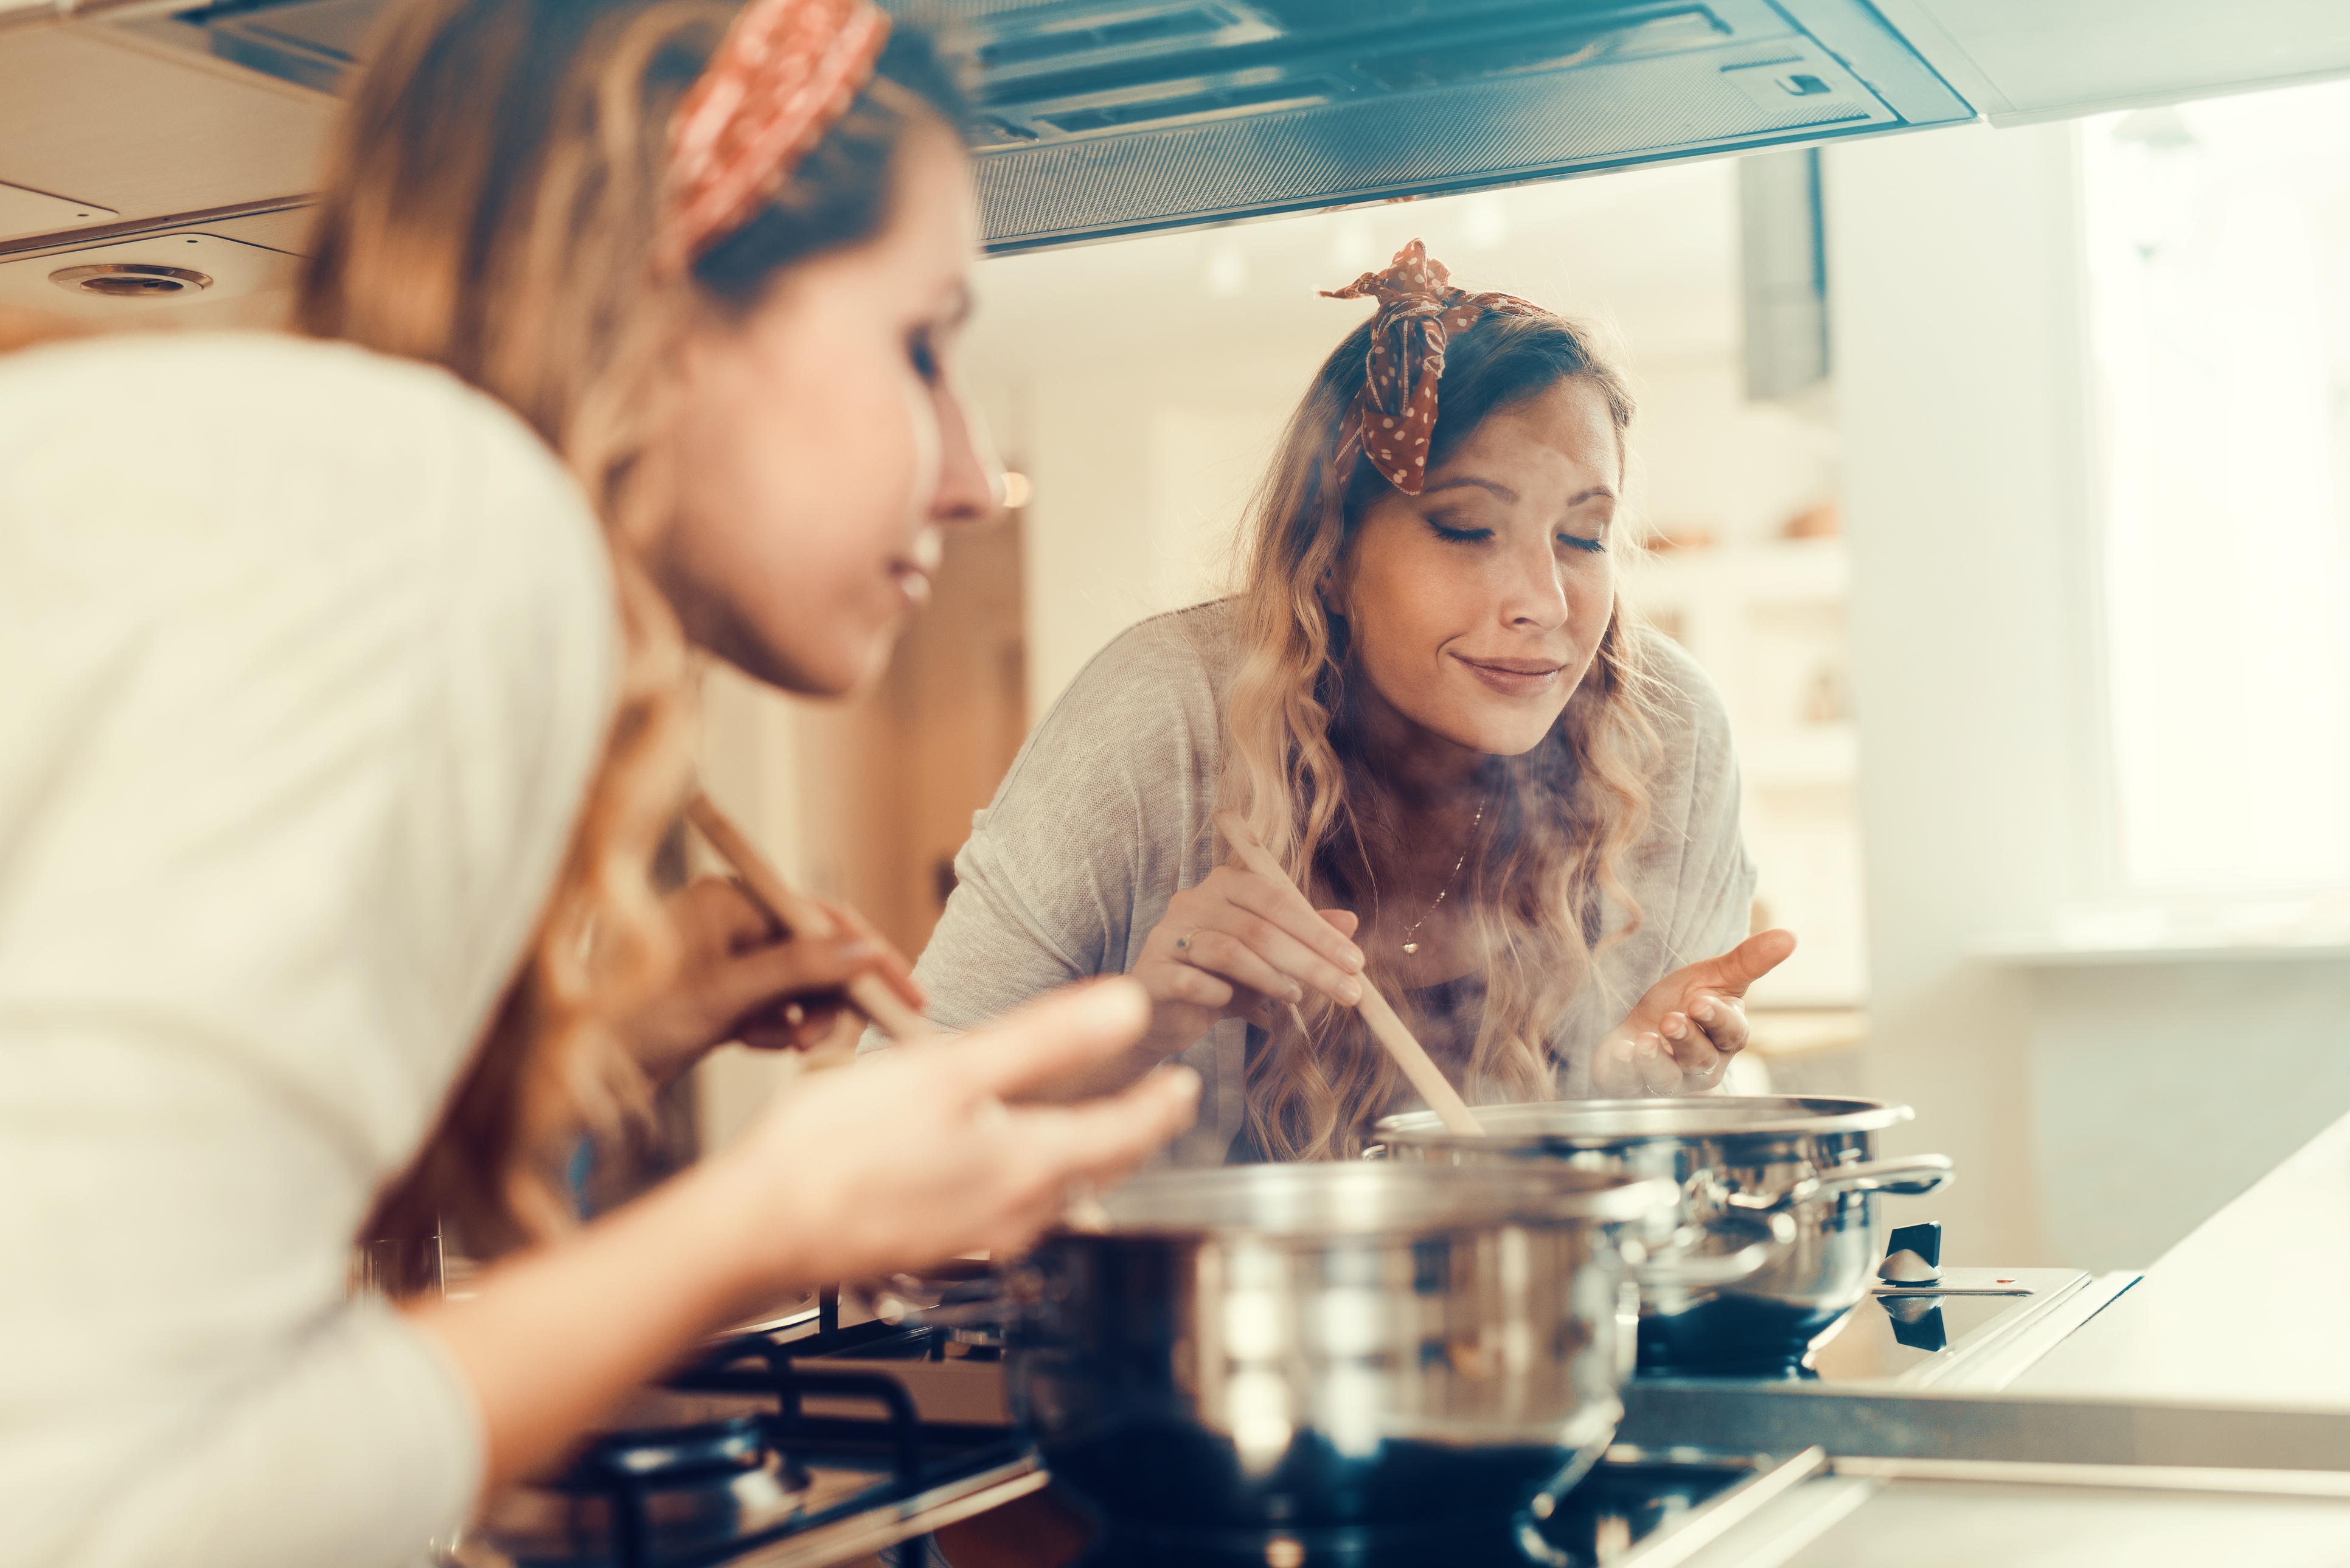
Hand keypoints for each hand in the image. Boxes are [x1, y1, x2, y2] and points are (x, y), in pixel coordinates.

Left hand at [620, 877, 924, 1085]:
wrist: (572, 1074)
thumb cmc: (630, 1020)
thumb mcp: (723, 994)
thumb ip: (797, 969)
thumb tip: (863, 953)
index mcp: (730, 899)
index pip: (821, 919)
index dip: (867, 954)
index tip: (906, 991)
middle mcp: (731, 921)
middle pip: (815, 953)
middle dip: (832, 996)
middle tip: (835, 1039)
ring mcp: (726, 959)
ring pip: (798, 985)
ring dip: (805, 1018)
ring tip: (793, 1045)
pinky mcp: (720, 996)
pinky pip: (774, 1008)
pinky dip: (777, 1029)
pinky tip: (757, 1042)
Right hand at [711, 979, 1200, 1278]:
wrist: (759, 1229)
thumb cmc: (839, 1148)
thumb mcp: (951, 1068)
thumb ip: (1046, 1038)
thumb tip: (1127, 1009)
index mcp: (1029, 1165)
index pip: (1125, 1134)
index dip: (1161, 1106)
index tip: (1185, 1086)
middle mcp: (1015, 1215)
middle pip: (1096, 1170)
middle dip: (1129, 1134)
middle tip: (1152, 1104)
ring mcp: (976, 1240)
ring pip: (1055, 1194)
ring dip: (1082, 1158)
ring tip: (1090, 1124)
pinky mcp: (938, 1247)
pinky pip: (1009, 1210)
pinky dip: (1030, 1177)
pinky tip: (1003, 1158)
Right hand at [1135, 862, 1365, 1054]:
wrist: (1164, 1016)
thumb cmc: (1219, 978)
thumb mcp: (1267, 957)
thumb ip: (1303, 936)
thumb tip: (1350, 922)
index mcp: (1225, 885)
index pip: (1277, 899)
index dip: (1319, 931)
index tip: (1356, 962)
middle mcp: (1193, 901)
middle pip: (1258, 927)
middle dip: (1309, 962)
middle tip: (1347, 991)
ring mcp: (1167, 935)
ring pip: (1228, 950)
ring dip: (1270, 978)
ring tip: (1295, 997)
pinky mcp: (1151, 973)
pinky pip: (1192, 981)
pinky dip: (1221, 994)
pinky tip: (1235, 1003)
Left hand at [1590, 929, 1795, 1096]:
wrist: (1642, 1022)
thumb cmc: (1684, 1001)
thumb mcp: (1715, 976)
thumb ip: (1749, 960)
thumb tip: (1790, 935)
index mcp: (1726, 1037)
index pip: (1729, 1031)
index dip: (1716, 1018)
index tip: (1699, 1002)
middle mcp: (1701, 1065)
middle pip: (1699, 1058)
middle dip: (1685, 1039)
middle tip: (1669, 1020)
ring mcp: (1668, 1080)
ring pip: (1667, 1079)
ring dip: (1655, 1062)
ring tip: (1642, 1042)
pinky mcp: (1632, 1085)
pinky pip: (1630, 1085)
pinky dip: (1624, 1071)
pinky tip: (1619, 1053)